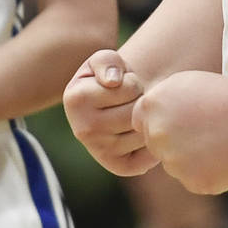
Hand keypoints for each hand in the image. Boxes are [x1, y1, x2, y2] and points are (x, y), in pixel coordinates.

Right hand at [63, 50, 156, 175]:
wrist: (111, 107)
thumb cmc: (110, 78)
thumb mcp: (105, 60)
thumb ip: (108, 60)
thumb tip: (113, 81)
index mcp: (75, 99)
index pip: (130, 87)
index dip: (133, 82)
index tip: (121, 85)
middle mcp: (83, 130)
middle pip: (137, 111)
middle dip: (141, 101)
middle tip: (130, 102)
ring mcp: (99, 151)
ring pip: (144, 131)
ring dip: (147, 120)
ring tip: (134, 115)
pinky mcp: (118, 167)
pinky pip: (150, 155)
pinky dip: (152, 143)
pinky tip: (140, 132)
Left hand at [133, 70, 227, 195]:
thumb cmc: (221, 93)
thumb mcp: (180, 85)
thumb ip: (156, 105)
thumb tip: (141, 125)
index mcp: (149, 109)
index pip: (143, 126)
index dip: (164, 123)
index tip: (185, 119)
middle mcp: (157, 136)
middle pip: (157, 148)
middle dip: (175, 143)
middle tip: (203, 131)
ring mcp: (174, 161)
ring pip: (175, 166)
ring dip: (191, 159)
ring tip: (217, 141)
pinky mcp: (195, 182)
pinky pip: (194, 180)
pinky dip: (207, 173)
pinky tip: (224, 155)